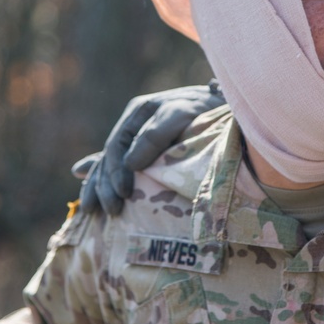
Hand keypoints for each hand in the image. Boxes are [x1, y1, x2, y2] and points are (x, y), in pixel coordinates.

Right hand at [73, 81, 224, 215]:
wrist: (232, 112)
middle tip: (113, 211)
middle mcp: (134, 126)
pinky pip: (120, 171)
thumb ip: (155, 135)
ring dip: (99, 189)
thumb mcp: (182, 115)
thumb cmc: (207, 112)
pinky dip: (104, 185)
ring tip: (93, 212)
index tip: (125, 194)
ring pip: (109, 166)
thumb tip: (130, 164)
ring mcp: (138, 142)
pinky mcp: (146, 157)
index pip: (117, 145)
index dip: (116, 171)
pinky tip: (90, 198)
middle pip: (110, 159)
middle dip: (105, 186)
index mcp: (139, 112)